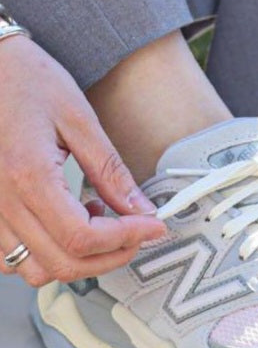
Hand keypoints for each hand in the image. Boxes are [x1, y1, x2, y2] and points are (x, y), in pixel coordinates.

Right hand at [0, 36, 165, 286]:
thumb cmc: (25, 79)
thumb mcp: (79, 118)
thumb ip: (110, 171)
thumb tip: (141, 208)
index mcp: (28, 175)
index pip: (82, 237)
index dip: (126, 239)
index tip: (154, 226)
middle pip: (61, 264)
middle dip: (111, 255)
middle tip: (138, 232)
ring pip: (32, 269)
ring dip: (77, 258)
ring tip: (99, 220)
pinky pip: (8, 257)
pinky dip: (44, 253)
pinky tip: (65, 221)